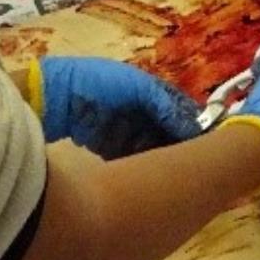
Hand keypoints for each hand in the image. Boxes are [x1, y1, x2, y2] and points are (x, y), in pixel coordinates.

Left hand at [33, 57, 201, 159]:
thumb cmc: (99, 85)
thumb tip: (193, 124)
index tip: (206, 145)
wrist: (53, 98)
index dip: (192, 126)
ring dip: (159, 157)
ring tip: (169, 172)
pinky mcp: (109, 148)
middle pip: (168, 132)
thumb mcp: (137, 87)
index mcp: (150, 91)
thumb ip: (165, 104)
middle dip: (177, 146)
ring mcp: (125, 130)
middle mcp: (140, 110)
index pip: (179, 111)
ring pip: (152, 148)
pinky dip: (139, 165)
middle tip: (189, 164)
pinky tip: (146, 174)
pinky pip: (132, 159)